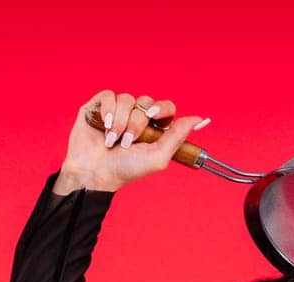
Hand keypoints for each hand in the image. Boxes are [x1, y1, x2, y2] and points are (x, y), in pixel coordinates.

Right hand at [56, 88, 208, 193]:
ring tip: (113, 140)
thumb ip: (177, 137)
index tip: (155, 118)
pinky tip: (105, 126)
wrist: (95, 172)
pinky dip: (108, 110)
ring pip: (127, 99)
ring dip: (121, 121)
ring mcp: (117, 111)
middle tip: (129, 141)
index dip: (162, 109)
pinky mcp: (98, 107)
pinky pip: (109, 95)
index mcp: (152, 128)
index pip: (165, 107)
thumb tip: (198, 119)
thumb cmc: (125, 169)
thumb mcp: (158, 157)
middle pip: (146, 102)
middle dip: (139, 122)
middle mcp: (135, 117)